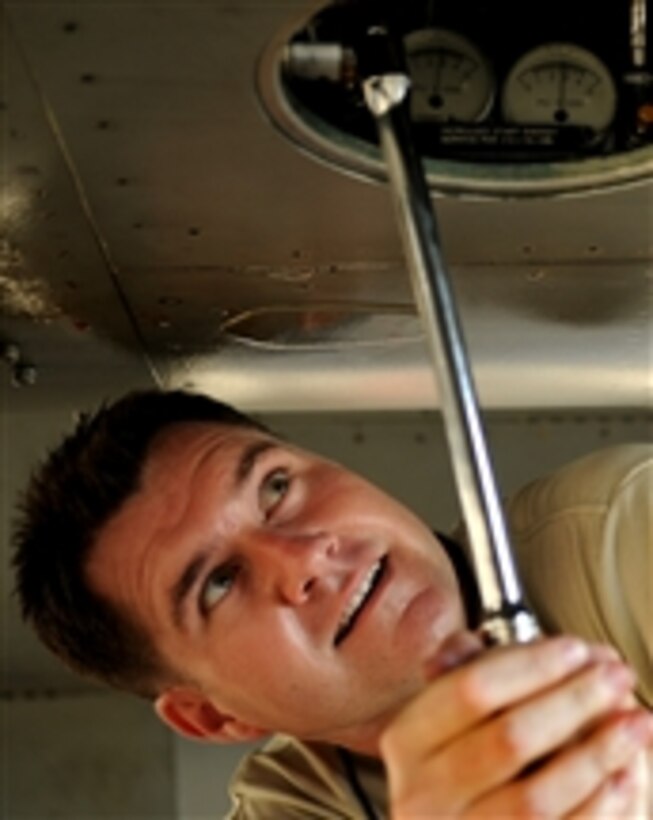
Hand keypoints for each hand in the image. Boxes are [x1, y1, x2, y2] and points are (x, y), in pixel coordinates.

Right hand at [380, 634, 652, 817]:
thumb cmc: (454, 762)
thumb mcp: (445, 710)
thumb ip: (463, 667)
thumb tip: (485, 641)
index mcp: (407, 739)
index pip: (469, 690)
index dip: (528, 666)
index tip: (576, 648)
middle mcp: (422, 793)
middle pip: (508, 739)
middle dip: (574, 701)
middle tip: (616, 676)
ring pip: (535, 798)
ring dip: (597, 754)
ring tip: (636, 722)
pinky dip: (596, 806)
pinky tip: (622, 776)